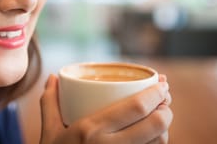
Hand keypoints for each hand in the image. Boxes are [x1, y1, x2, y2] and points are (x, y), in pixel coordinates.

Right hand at [39, 74, 172, 143]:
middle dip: (166, 110)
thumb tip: (52, 78)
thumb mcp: (49, 133)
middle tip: (164, 101)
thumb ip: (50, 103)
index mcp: (90, 130)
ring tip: (160, 117)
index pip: (136, 107)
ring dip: (165, 129)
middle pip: (155, 125)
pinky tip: (154, 137)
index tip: (162, 83)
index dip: (156, 94)